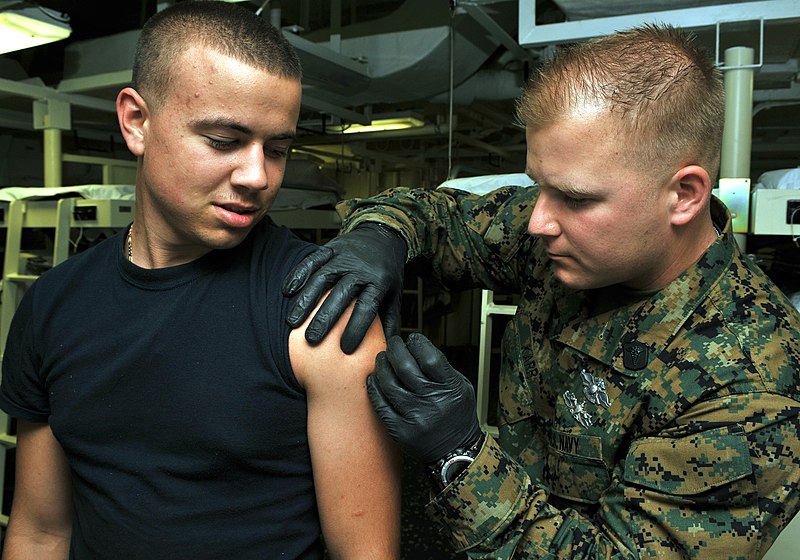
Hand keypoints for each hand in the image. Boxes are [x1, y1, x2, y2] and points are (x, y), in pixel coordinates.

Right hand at [282, 223, 406, 353]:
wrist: (383, 235)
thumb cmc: (387, 272)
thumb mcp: (394, 295)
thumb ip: (389, 321)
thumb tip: (386, 352)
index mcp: (379, 280)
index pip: (367, 306)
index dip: (356, 328)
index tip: (345, 349)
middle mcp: (361, 268)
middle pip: (341, 294)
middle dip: (325, 317)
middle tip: (312, 339)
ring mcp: (344, 256)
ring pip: (322, 278)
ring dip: (306, 300)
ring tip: (293, 322)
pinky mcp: (330, 247)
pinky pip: (312, 260)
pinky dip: (298, 274)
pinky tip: (287, 291)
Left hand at [367, 333, 482, 464]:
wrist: (456, 450)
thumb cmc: (457, 415)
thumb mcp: (461, 387)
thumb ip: (442, 368)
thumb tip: (415, 348)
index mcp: (451, 388)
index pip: (430, 357)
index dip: (418, 343)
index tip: (412, 339)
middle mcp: (433, 402)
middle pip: (405, 367)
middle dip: (395, 349)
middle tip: (392, 344)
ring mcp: (416, 417)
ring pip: (389, 383)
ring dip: (382, 366)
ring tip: (381, 359)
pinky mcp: (401, 431)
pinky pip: (381, 405)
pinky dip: (374, 388)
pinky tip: (373, 379)